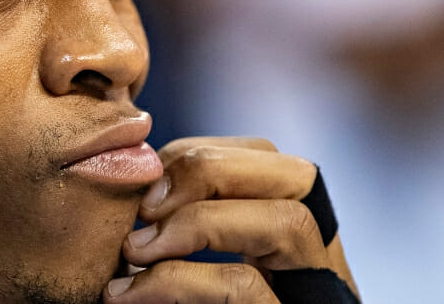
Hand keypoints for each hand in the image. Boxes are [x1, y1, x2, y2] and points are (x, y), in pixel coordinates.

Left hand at [102, 137, 358, 302]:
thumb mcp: (173, 259)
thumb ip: (170, 220)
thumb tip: (129, 163)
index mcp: (291, 241)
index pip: (267, 158)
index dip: (197, 154)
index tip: (141, 189)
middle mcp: (318, 264)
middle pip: (298, 172)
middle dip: (208, 170)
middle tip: (142, 208)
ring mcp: (313, 295)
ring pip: (289, 220)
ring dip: (197, 221)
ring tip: (133, 251)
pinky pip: (243, 286)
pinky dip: (174, 280)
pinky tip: (125, 295)